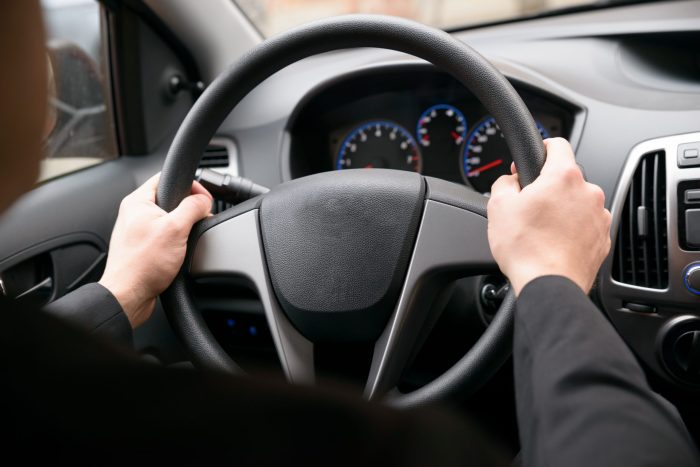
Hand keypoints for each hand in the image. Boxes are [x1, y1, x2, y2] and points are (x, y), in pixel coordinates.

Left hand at [99, 174, 211, 327]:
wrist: (129, 296)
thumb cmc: (142, 265)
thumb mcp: (175, 229)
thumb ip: (192, 208)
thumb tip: (204, 199)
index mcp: (137, 201)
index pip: (166, 178)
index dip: (190, 185)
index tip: (203, 198)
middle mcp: (135, 214)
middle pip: (171, 199)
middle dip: (190, 209)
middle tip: (199, 220)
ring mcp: (139, 231)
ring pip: (170, 219)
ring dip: (184, 227)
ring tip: (188, 239)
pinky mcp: (144, 247)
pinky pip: (166, 236)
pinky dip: (177, 241)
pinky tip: (181, 252)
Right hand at [487, 138, 611, 294]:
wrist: (549, 285)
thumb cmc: (526, 249)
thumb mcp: (498, 206)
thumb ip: (504, 183)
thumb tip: (510, 182)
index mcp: (564, 177)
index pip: (558, 144)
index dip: (541, 149)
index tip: (532, 162)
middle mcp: (588, 192)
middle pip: (566, 178)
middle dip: (548, 188)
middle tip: (528, 207)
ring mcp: (599, 216)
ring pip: (576, 203)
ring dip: (561, 210)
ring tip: (541, 231)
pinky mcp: (603, 239)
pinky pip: (585, 225)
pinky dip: (571, 230)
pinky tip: (553, 243)